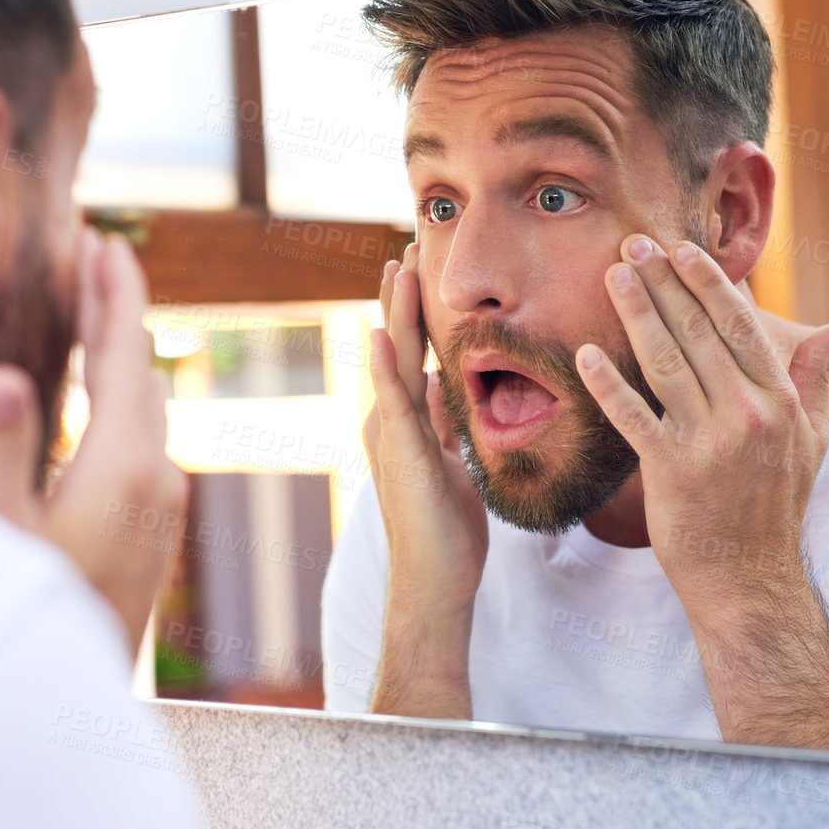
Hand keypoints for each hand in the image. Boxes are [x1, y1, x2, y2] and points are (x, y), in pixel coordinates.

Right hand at [0, 228, 184, 650]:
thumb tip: (3, 377)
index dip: (112, 294)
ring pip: (148, 403)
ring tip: (95, 309)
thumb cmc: (27, 620)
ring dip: (122, 350)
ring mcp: (162, 503)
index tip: (103, 242)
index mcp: (126, 467)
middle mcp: (158, 477)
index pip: (124, 356)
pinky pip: (144, 434)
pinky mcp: (153, 526)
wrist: (73, 704)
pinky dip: (123, 393)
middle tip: (98, 255)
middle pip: (143, 370)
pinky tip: (99, 396)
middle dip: (119, 310)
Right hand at [364, 241, 488, 716]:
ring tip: (396, 269)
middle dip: (402, 298)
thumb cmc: (447, 532)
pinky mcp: (400, 453)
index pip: (411, 354)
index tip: (419, 271)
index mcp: (406, 421)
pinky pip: (392, 400)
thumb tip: (445, 382)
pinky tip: (378, 333)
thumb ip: (442, 423)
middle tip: (406, 248)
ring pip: (392, 361)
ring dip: (393, 314)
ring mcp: (390, 435)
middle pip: (396, 346)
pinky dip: (383, 366)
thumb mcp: (450, 463)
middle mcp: (390, 421)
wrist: (434, 580)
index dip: (414, 312)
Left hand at [578, 234, 828, 607]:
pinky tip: (585, 355)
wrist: (750, 577)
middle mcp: (748, 414)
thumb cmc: (777, 504)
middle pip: (698, 333)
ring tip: (612, 275)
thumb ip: (817, 377)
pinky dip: (608, 385)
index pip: (740, 326)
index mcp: (780, 401)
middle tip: (633, 245)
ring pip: (665, 362)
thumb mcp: (813, 439)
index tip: (681, 250)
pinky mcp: (672, 472)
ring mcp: (709, 443)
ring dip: (636, 314)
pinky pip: (633, 418)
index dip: (708, 284)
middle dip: (663, 284)